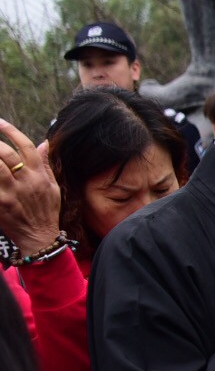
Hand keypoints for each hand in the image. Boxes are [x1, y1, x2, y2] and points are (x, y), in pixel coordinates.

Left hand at [0, 119, 62, 254]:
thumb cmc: (46, 212)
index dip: (11, 131)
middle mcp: (26, 182)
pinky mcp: (0, 204)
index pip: (26, 146)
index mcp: (39, 175)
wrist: (40, 238)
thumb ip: (46, 164)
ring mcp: (12, 194)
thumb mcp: (53, 187)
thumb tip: (44, 143)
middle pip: (7, 154)